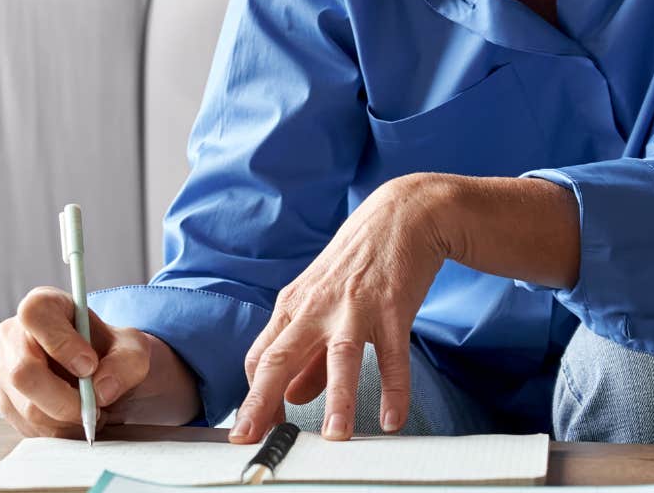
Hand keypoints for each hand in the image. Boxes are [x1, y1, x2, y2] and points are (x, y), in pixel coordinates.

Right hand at [0, 286, 201, 437]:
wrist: (103, 374)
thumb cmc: (110, 351)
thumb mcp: (132, 349)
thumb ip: (125, 363)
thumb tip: (102, 389)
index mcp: (42, 306)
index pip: (35, 316)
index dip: (61, 343)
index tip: (90, 365)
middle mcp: (13, 336)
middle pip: (23, 373)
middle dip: (66, 400)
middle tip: (96, 407)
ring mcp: (4, 372)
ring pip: (29, 408)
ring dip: (68, 420)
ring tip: (93, 412)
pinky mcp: (8, 404)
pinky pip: (30, 428)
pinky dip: (61, 431)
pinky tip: (77, 419)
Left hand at [229, 173, 452, 442]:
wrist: (402, 214)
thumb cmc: (358, 262)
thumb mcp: (322, 302)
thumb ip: (307, 354)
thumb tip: (290, 396)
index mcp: (294, 305)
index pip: (260, 357)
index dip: (254, 396)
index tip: (252, 430)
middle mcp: (317, 307)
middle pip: (280, 357)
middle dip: (262, 402)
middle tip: (251, 439)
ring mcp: (354, 307)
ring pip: (339, 357)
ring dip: (337, 399)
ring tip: (335, 438)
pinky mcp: (392, 307)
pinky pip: (393, 356)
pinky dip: (394, 389)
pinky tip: (392, 420)